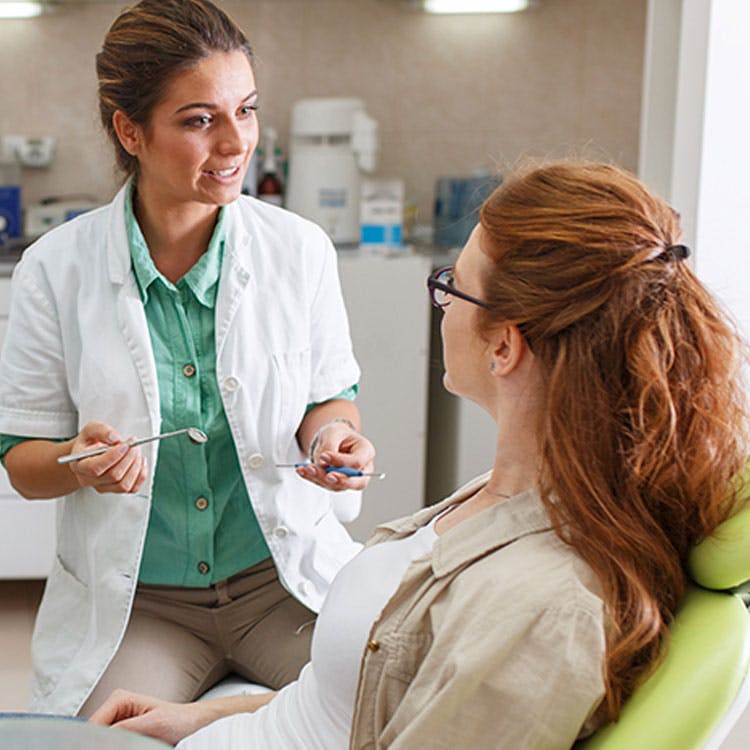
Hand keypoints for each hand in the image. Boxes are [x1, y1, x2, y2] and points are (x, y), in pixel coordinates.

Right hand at [66, 421, 147, 493]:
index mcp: (80, 465)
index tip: (125, 445)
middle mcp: (89, 479)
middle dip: (128, 458)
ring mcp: (103, 487)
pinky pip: (132, 489)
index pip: (95, 468)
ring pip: (124, 485)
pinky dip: (141, 475)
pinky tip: (139, 462)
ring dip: (136, 467)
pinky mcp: (116, 489)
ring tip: (136, 452)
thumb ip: (101, 430)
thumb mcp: (90, 429)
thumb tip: (114, 438)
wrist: (90, 454)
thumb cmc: (89, 443)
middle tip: (134, 445)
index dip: (113, 457)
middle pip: (113, 476)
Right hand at [89, 689, 210, 745]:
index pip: (92, 726)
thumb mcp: (152, 725)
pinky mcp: (120, 733)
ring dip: (109, 745)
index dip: (92, 742)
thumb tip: (99, 738)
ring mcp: (115, 721)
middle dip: (101, 744)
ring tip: (133, 743)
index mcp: (119, 700)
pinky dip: (115, 746)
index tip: (103, 747)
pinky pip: (108, 743)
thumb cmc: (177, 720)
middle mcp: (113, 708)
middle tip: (129, 743)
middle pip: (93, 735)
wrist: (190, 724)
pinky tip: (131, 745)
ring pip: (99, 741)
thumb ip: (124, 730)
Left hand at [299, 420, 376, 491]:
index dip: (342, 461)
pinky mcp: (337, 484)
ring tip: (306, 468)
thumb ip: (329, 446)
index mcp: (366, 452)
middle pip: (355, 482)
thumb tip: (323, 463)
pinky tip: (303, 471)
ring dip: (320, 478)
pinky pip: (325, 485)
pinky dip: (312, 478)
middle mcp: (362, 469)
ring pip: (338, 486)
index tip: (325, 455)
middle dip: (338, 480)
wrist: (334, 440)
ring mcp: (350, 479)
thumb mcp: (333, 432)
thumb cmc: (339, 434)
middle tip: (325, 474)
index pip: (358, 462)